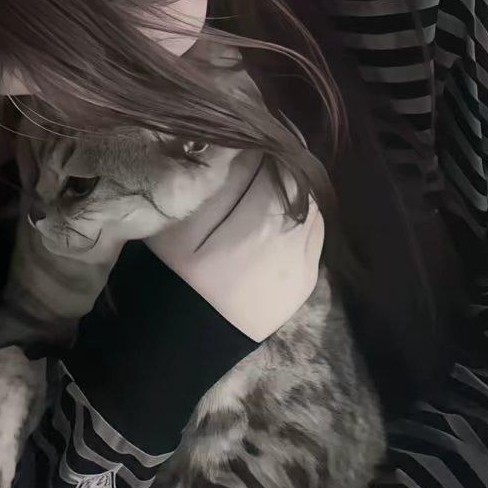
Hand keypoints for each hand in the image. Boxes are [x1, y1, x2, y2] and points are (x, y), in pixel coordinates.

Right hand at [147, 152, 323, 340]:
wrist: (182, 345)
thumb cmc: (172, 278)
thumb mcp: (179, 225)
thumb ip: (218, 181)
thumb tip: (244, 146)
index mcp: (262, 228)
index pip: (279, 166)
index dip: (263, 148)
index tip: (245, 142)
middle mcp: (295, 247)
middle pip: (303, 185)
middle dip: (281, 170)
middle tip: (254, 165)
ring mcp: (306, 269)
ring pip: (315, 211)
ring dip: (293, 195)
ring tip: (262, 195)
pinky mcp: (307, 284)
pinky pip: (314, 239)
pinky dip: (300, 223)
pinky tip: (273, 226)